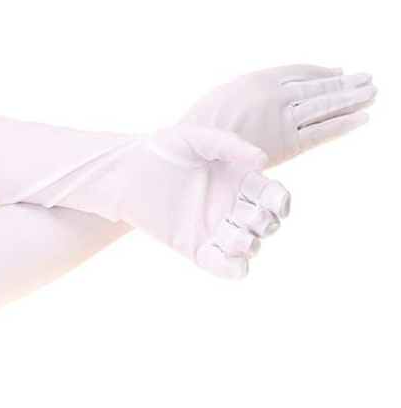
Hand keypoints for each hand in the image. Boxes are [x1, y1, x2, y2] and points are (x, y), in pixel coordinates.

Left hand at [33, 124, 289, 278]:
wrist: (126, 174)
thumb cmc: (160, 150)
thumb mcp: (195, 138)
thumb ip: (229, 144)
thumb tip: (262, 160)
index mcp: (238, 179)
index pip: (273, 195)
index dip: (282, 201)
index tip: (278, 201)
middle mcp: (231, 206)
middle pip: (266, 223)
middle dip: (266, 223)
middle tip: (248, 214)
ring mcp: (214, 229)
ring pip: (250, 246)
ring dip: (250, 245)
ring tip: (232, 235)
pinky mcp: (195, 247)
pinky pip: (222, 265)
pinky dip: (234, 269)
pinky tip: (237, 266)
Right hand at [182, 65, 376, 165]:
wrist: (191, 152)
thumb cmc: (201, 126)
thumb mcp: (223, 94)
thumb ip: (251, 89)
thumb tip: (276, 86)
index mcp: (258, 78)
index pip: (300, 72)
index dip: (322, 72)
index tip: (338, 73)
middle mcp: (275, 95)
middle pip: (319, 87)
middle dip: (346, 84)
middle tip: (368, 79)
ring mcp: (283, 119)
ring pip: (325, 106)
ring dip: (352, 99)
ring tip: (372, 92)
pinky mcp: (287, 145)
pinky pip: (322, 132)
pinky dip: (344, 125)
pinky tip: (363, 118)